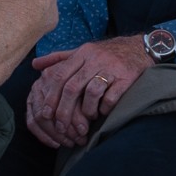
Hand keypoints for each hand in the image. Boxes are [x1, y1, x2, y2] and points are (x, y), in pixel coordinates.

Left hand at [26, 37, 153, 148]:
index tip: (45, 114)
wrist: (140, 49)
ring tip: (86, 121)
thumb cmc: (106, 54)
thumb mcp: (82, 52)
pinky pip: (111, 97)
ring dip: (86, 111)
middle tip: (61, 127)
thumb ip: (59, 59)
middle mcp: (95, 59)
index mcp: (82, 53)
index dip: (50, 96)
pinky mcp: (126, 78)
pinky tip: (103, 113)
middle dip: (64, 110)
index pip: (59, 75)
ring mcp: (111, 68)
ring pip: (91, 92)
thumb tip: (35, 65)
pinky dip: (104, 108)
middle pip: (72, 87)